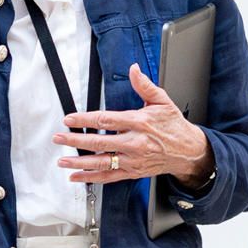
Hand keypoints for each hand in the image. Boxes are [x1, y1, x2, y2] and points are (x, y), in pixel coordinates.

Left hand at [54, 63, 214, 184]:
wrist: (188, 151)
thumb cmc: (174, 126)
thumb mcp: (162, 101)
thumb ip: (145, 86)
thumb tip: (134, 70)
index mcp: (139, 122)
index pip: (106, 120)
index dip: (85, 120)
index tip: (70, 119)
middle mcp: (135, 143)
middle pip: (99, 142)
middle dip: (76, 140)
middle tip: (59, 138)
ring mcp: (133, 159)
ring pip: (102, 162)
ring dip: (80, 162)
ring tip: (62, 161)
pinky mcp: (133, 172)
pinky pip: (110, 176)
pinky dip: (92, 178)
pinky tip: (77, 177)